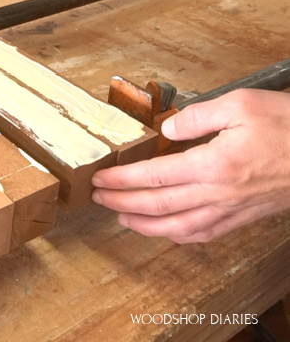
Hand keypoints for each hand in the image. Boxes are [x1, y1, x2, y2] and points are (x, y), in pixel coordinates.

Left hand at [91, 89, 289, 243]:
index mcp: (212, 166)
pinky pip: (204, 234)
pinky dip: (178, 235)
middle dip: (121, 203)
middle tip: (98, 199)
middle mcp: (217, 194)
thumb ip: (197, 117)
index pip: (152, 178)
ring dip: (143, 225)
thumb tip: (166, 129)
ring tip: (121, 218)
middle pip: (156, 207)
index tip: (99, 179)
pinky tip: (166, 231)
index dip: (121, 181)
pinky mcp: (244, 217)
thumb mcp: (241, 106)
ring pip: (177, 228)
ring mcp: (231, 211)